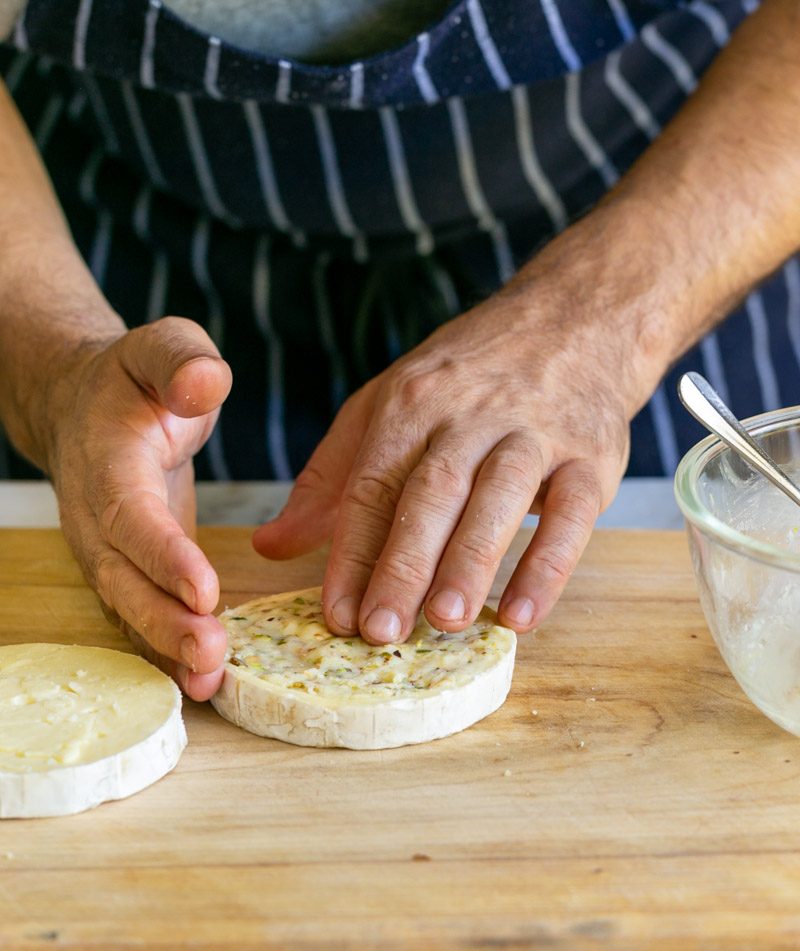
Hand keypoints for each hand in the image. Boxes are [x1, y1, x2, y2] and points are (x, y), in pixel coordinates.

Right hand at [48, 318, 231, 698]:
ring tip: (209, 683)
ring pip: (128, 606)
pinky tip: (201, 683)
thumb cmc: (135, 381)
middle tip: (211, 657)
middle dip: (165, 622)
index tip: (205, 591)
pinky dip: (165, 650)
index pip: (132, 515)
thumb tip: (205, 383)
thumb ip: (183, 361)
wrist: (87, 410)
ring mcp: (106, 549)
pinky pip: (140, 613)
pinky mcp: (126, 568)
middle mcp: (97, 514)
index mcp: (108, 460)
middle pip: (124, 578)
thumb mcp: (166, 348)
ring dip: (166, 648)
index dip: (164, 556)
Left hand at [254, 226, 646, 644]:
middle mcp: (468, 416)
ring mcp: (534, 434)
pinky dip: (548, 566)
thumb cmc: (467, 378)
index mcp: (410, 405)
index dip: (351, 552)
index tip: (337, 615)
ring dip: (469, 563)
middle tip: (381, 631)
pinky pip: (571, 515)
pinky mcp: (591, 457)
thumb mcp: (387, 405)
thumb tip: (271, 545)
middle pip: (430, 493)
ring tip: (443, 623)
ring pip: (497, 499)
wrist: (573, 320)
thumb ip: (331, 478)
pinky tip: (522, 615)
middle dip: (403, 565)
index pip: (371, 484)